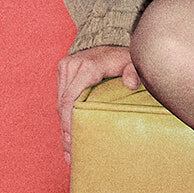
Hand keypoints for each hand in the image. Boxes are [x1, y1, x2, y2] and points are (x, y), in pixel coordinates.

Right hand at [56, 45, 140, 163]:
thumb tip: (131, 84)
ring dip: (64, 127)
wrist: (111, 36)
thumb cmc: (123, 54)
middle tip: (71, 156)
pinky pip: (61, 97)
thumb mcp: (132, 60)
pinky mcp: (63, 70)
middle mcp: (72, 66)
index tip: (73, 144)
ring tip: (70, 151)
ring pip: (60, 103)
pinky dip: (64, 116)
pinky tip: (68, 135)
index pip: (70, 101)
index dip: (69, 124)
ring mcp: (66, 67)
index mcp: (87, 67)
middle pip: (63, 105)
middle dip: (66, 132)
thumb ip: (133, 71)